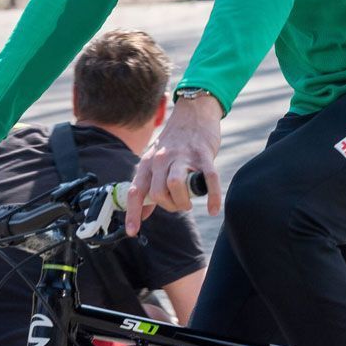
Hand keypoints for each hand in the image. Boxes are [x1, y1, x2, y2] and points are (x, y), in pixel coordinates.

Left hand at [125, 93, 223, 235]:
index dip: (132, 213)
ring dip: (183, 202)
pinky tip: (213, 209)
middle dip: (169, 206)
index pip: (135, 191)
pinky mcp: (203, 155)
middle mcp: (162, 159)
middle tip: (178, 204)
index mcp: (148, 162)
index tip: (133, 232)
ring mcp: (183, 156)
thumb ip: (149, 185)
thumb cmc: (175, 142)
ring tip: (189, 201)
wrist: (194, 112)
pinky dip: (212, 198)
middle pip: (158, 193)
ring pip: (176, 185)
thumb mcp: (155, 160)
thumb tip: (143, 213)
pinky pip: (208, 180)